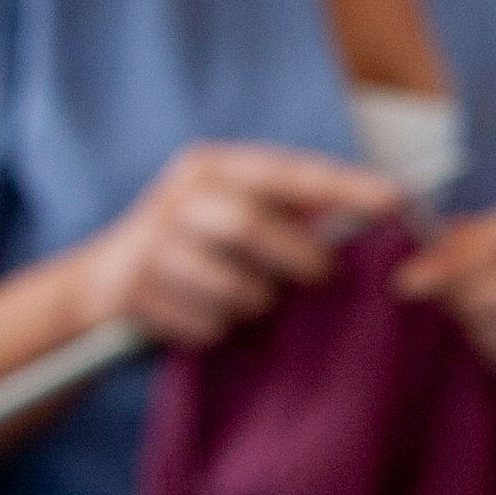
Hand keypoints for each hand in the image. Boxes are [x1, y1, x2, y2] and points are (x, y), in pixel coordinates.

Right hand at [64, 143, 411, 347]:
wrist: (99, 284)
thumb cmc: (196, 247)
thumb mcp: (237, 214)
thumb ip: (293, 214)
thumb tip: (372, 220)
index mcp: (213, 166)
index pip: (289, 172)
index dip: (345, 186)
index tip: (396, 200)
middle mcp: (178, 194)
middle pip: (248, 224)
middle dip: (296, 257)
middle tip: (323, 276)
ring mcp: (150, 241)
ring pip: (228, 282)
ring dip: (253, 301)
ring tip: (253, 301)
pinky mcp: (133, 289)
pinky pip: (203, 323)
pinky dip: (218, 329)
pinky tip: (207, 319)